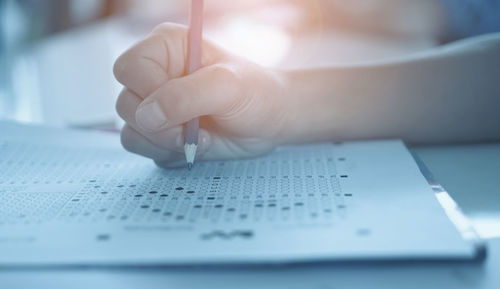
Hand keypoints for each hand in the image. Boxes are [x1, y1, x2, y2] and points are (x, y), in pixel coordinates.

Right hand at [113, 23, 290, 167]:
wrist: (269, 121)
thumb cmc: (254, 94)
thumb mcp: (227, 88)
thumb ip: (185, 97)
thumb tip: (146, 116)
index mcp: (165, 47)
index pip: (129, 69)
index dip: (151, 92)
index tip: (186, 104)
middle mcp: (154, 73)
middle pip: (126, 103)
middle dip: (161, 125)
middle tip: (195, 127)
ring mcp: (154, 104)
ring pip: (130, 129)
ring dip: (165, 142)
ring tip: (199, 136)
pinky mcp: (158, 130)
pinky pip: (141, 146)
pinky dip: (166, 152)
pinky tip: (193, 145)